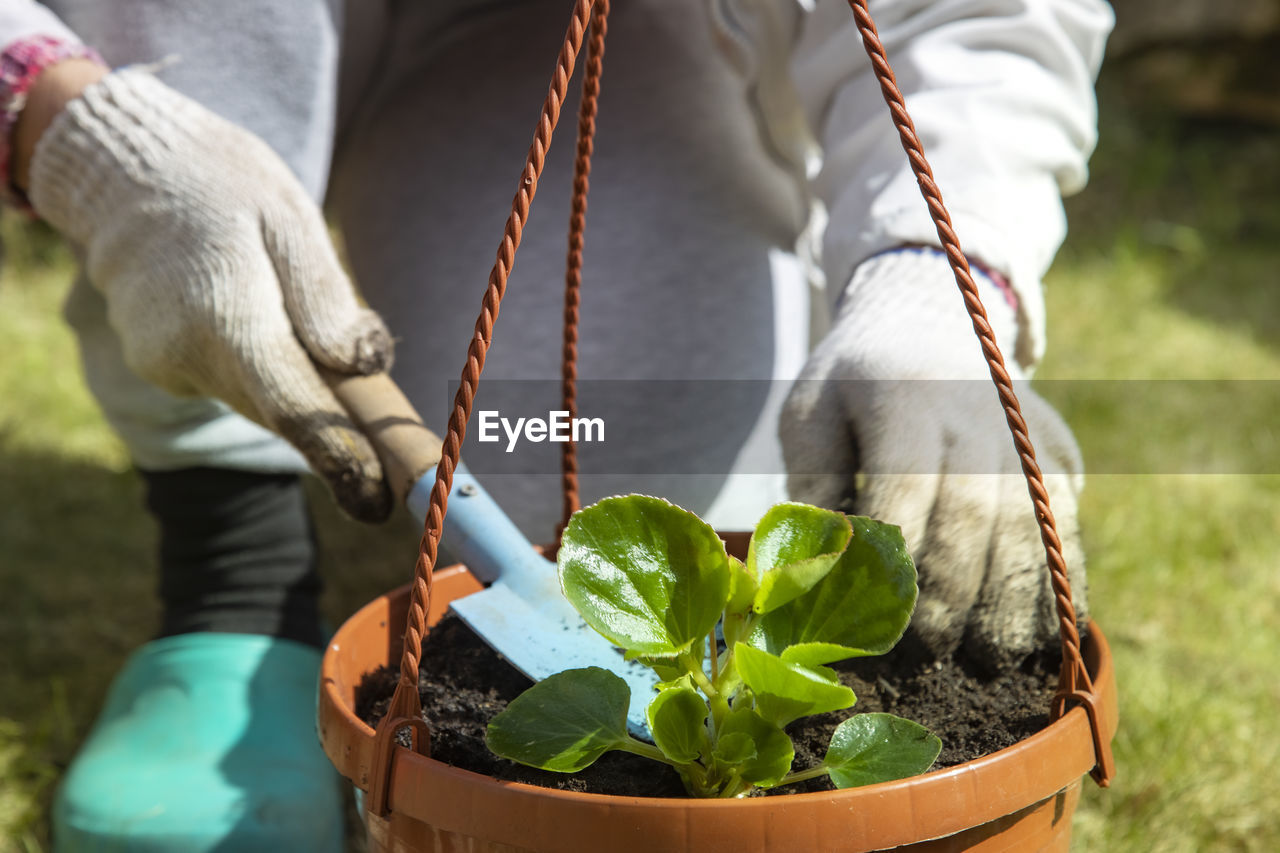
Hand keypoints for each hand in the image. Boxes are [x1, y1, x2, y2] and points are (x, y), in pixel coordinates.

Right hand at [22, 66, 393, 520]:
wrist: (126, 172)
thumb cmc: (221, 183)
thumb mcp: (288, 217)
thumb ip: (325, 296)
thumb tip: (366, 364)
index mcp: (225, 314)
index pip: (291, 407)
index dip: (340, 455)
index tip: (378, 501)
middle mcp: (184, 353)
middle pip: (282, 412)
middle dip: (337, 429)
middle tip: (391, 450)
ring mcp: (165, 364)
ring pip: (261, 401)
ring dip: (304, 392)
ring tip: (322, 344)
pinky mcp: (161, 364)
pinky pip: (234, 382)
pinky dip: (267, 370)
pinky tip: (269, 325)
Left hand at [780, 249, 1085, 670]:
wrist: (931, 321)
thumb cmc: (854, 382)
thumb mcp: (811, 413)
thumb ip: (812, 484)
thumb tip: (814, 566)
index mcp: (903, 397)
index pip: (905, 485)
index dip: (895, 557)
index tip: (877, 614)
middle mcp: (976, 412)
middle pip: (975, 514)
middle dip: (954, 592)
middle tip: (929, 650)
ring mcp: (1027, 432)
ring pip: (1032, 526)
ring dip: (1015, 601)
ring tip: (991, 659)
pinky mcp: (1060, 450)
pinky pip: (1068, 524)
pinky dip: (1061, 582)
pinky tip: (1044, 634)